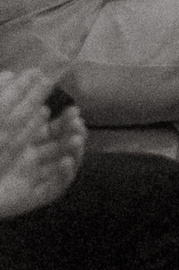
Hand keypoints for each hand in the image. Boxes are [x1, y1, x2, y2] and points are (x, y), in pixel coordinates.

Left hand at [0, 71, 82, 218]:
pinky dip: (65, 175)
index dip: (65, 120)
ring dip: (75, 150)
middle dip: (74, 132)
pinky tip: (64, 161)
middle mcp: (31, 161)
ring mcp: (33, 179)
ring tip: (75, 139)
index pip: (51, 130)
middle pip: (62, 145)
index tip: (73, 109)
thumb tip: (25, 72)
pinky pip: (56, 188)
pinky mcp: (33, 197)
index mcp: (22, 144)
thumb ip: (10, 97)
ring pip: (64, 164)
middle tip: (77, 123)